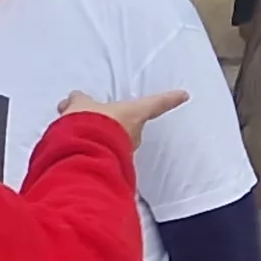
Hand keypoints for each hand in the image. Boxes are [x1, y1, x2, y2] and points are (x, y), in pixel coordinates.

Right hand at [57, 87, 189, 144]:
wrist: (82, 155)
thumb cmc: (91, 124)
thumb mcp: (80, 106)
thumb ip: (80, 102)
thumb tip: (75, 98)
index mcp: (134, 113)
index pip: (157, 104)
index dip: (170, 98)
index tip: (184, 95)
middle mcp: (134, 133)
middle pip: (128, 124)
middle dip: (113, 121)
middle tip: (93, 118)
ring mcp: (125, 151)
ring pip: (114, 139)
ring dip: (99, 136)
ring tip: (76, 133)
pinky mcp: (113, 165)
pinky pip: (104, 153)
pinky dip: (92, 149)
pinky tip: (75, 147)